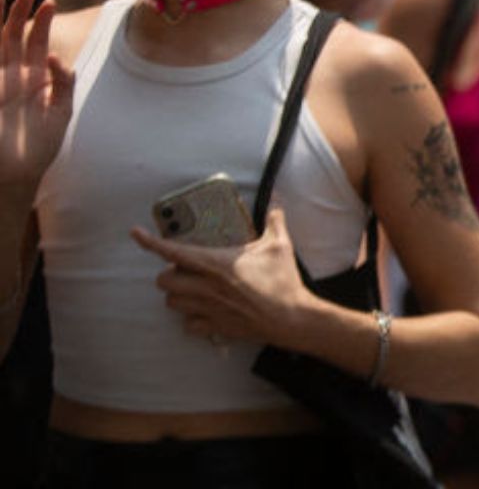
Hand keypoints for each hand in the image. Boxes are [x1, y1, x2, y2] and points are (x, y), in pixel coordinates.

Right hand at [0, 0, 74, 195]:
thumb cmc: (38, 148)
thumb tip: (56, 56)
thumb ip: (63, 85)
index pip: (36, 43)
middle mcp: (11, 78)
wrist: (14, 175)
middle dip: (19, 15)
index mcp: (33, 79)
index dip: (40, 22)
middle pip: (14, 38)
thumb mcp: (59, 114)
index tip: (48, 2)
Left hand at [132, 206, 316, 344]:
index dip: (150, 242)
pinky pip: (188, 324)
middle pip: (164, 280)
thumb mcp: (280, 247)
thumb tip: (276, 205)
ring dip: (178, 293)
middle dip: (170, 272)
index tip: (136, 233)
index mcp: (216, 264)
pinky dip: (191, 318)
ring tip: (192, 287)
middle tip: (186, 268)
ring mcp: (208, 308)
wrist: (290, 318)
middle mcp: (206, 287)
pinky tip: (204, 310)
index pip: (173, 251)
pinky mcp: (214, 326)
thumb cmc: (283, 282)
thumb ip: (275, 222)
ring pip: (171, 302)